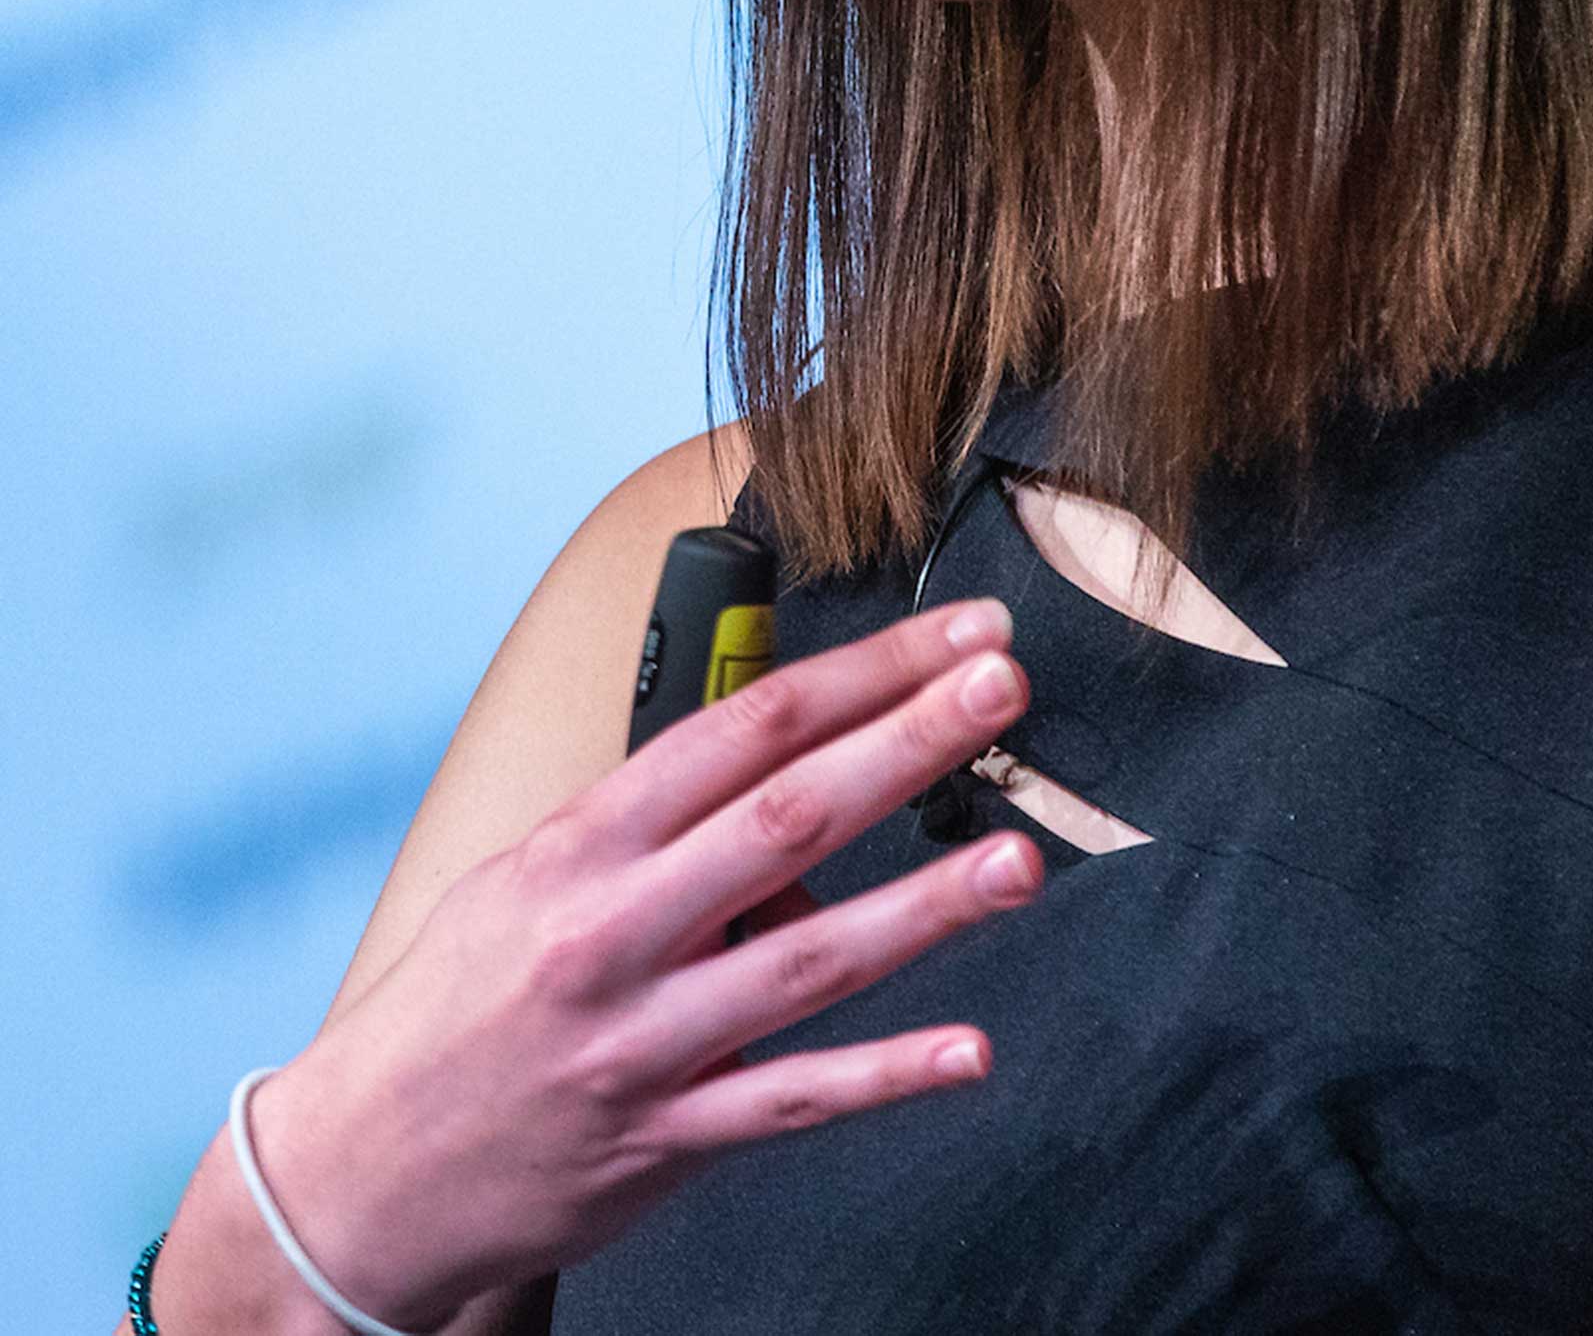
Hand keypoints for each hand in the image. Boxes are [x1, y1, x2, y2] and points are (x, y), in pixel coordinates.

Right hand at [241, 600, 1042, 1329]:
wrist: (356, 1172)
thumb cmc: (460, 1000)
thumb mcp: (531, 874)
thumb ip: (660, 827)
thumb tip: (793, 776)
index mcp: (583, 844)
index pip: (746, 729)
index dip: (862, 672)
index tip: (952, 636)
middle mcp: (613, 931)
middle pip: (786, 819)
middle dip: (906, 743)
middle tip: (1001, 689)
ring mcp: (643, 1039)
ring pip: (807, 961)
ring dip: (926, 907)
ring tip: (1020, 860)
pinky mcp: (665, 1138)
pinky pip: (794, 1098)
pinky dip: (886, 1073)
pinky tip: (969, 1047)